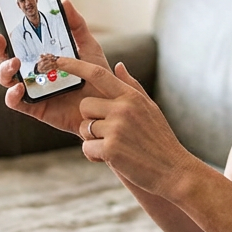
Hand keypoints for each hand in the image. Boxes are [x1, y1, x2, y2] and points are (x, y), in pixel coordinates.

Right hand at [0, 0, 108, 133]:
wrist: (108, 105)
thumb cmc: (97, 76)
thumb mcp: (88, 46)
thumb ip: (76, 25)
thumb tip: (64, 2)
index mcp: (41, 56)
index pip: (18, 44)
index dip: (6, 34)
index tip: (3, 23)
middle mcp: (32, 72)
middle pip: (5, 59)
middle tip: (1, 40)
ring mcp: (32, 90)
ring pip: (6, 80)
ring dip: (4, 70)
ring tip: (15, 63)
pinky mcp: (35, 107)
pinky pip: (16, 103)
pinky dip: (12, 95)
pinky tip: (20, 87)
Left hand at [57, 56, 198, 199]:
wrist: (174, 171)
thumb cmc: (160, 140)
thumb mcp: (149, 108)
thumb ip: (131, 86)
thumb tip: (118, 65)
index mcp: (131, 97)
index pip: (98, 74)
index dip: (75, 66)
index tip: (58, 60)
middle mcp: (123, 109)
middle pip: (85, 106)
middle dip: (91, 120)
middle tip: (109, 133)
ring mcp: (116, 129)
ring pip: (84, 129)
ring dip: (94, 141)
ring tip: (117, 147)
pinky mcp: (110, 149)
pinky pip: (86, 147)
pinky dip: (95, 156)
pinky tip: (115, 158)